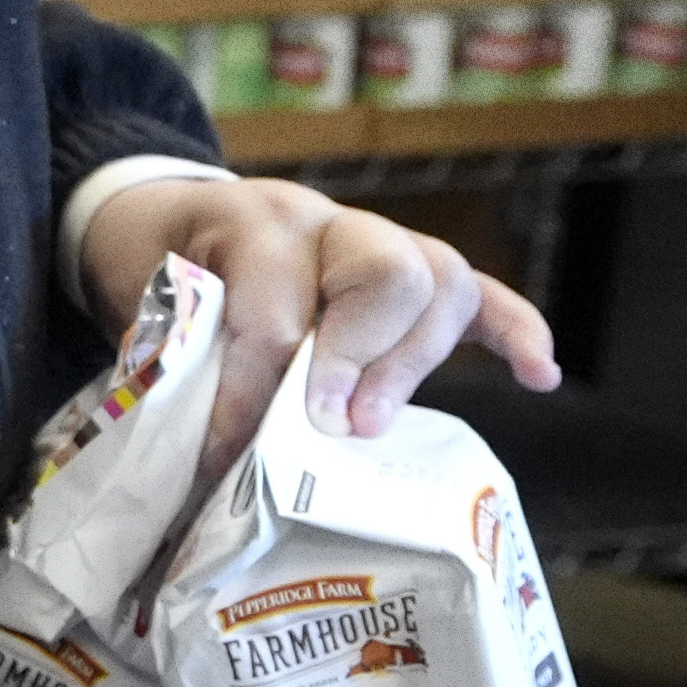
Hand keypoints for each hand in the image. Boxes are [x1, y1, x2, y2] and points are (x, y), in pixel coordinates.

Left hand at [78, 169, 557, 484]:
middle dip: (357, 361)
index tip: (228, 461)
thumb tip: (202, 469)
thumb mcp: (147, 308)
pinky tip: (539, 377)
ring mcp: (376, 237)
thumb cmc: (154, 274)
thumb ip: (181, 366)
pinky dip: (514, 333)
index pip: (272, 312)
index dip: (253, 395)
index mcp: (250, 224)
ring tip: (372, 428)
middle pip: (382, 274)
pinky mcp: (413, 268)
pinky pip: (481, 294)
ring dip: (413, 362)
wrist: (160, 217)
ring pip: (437, 280)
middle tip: (329, 428)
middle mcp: (324, 219)